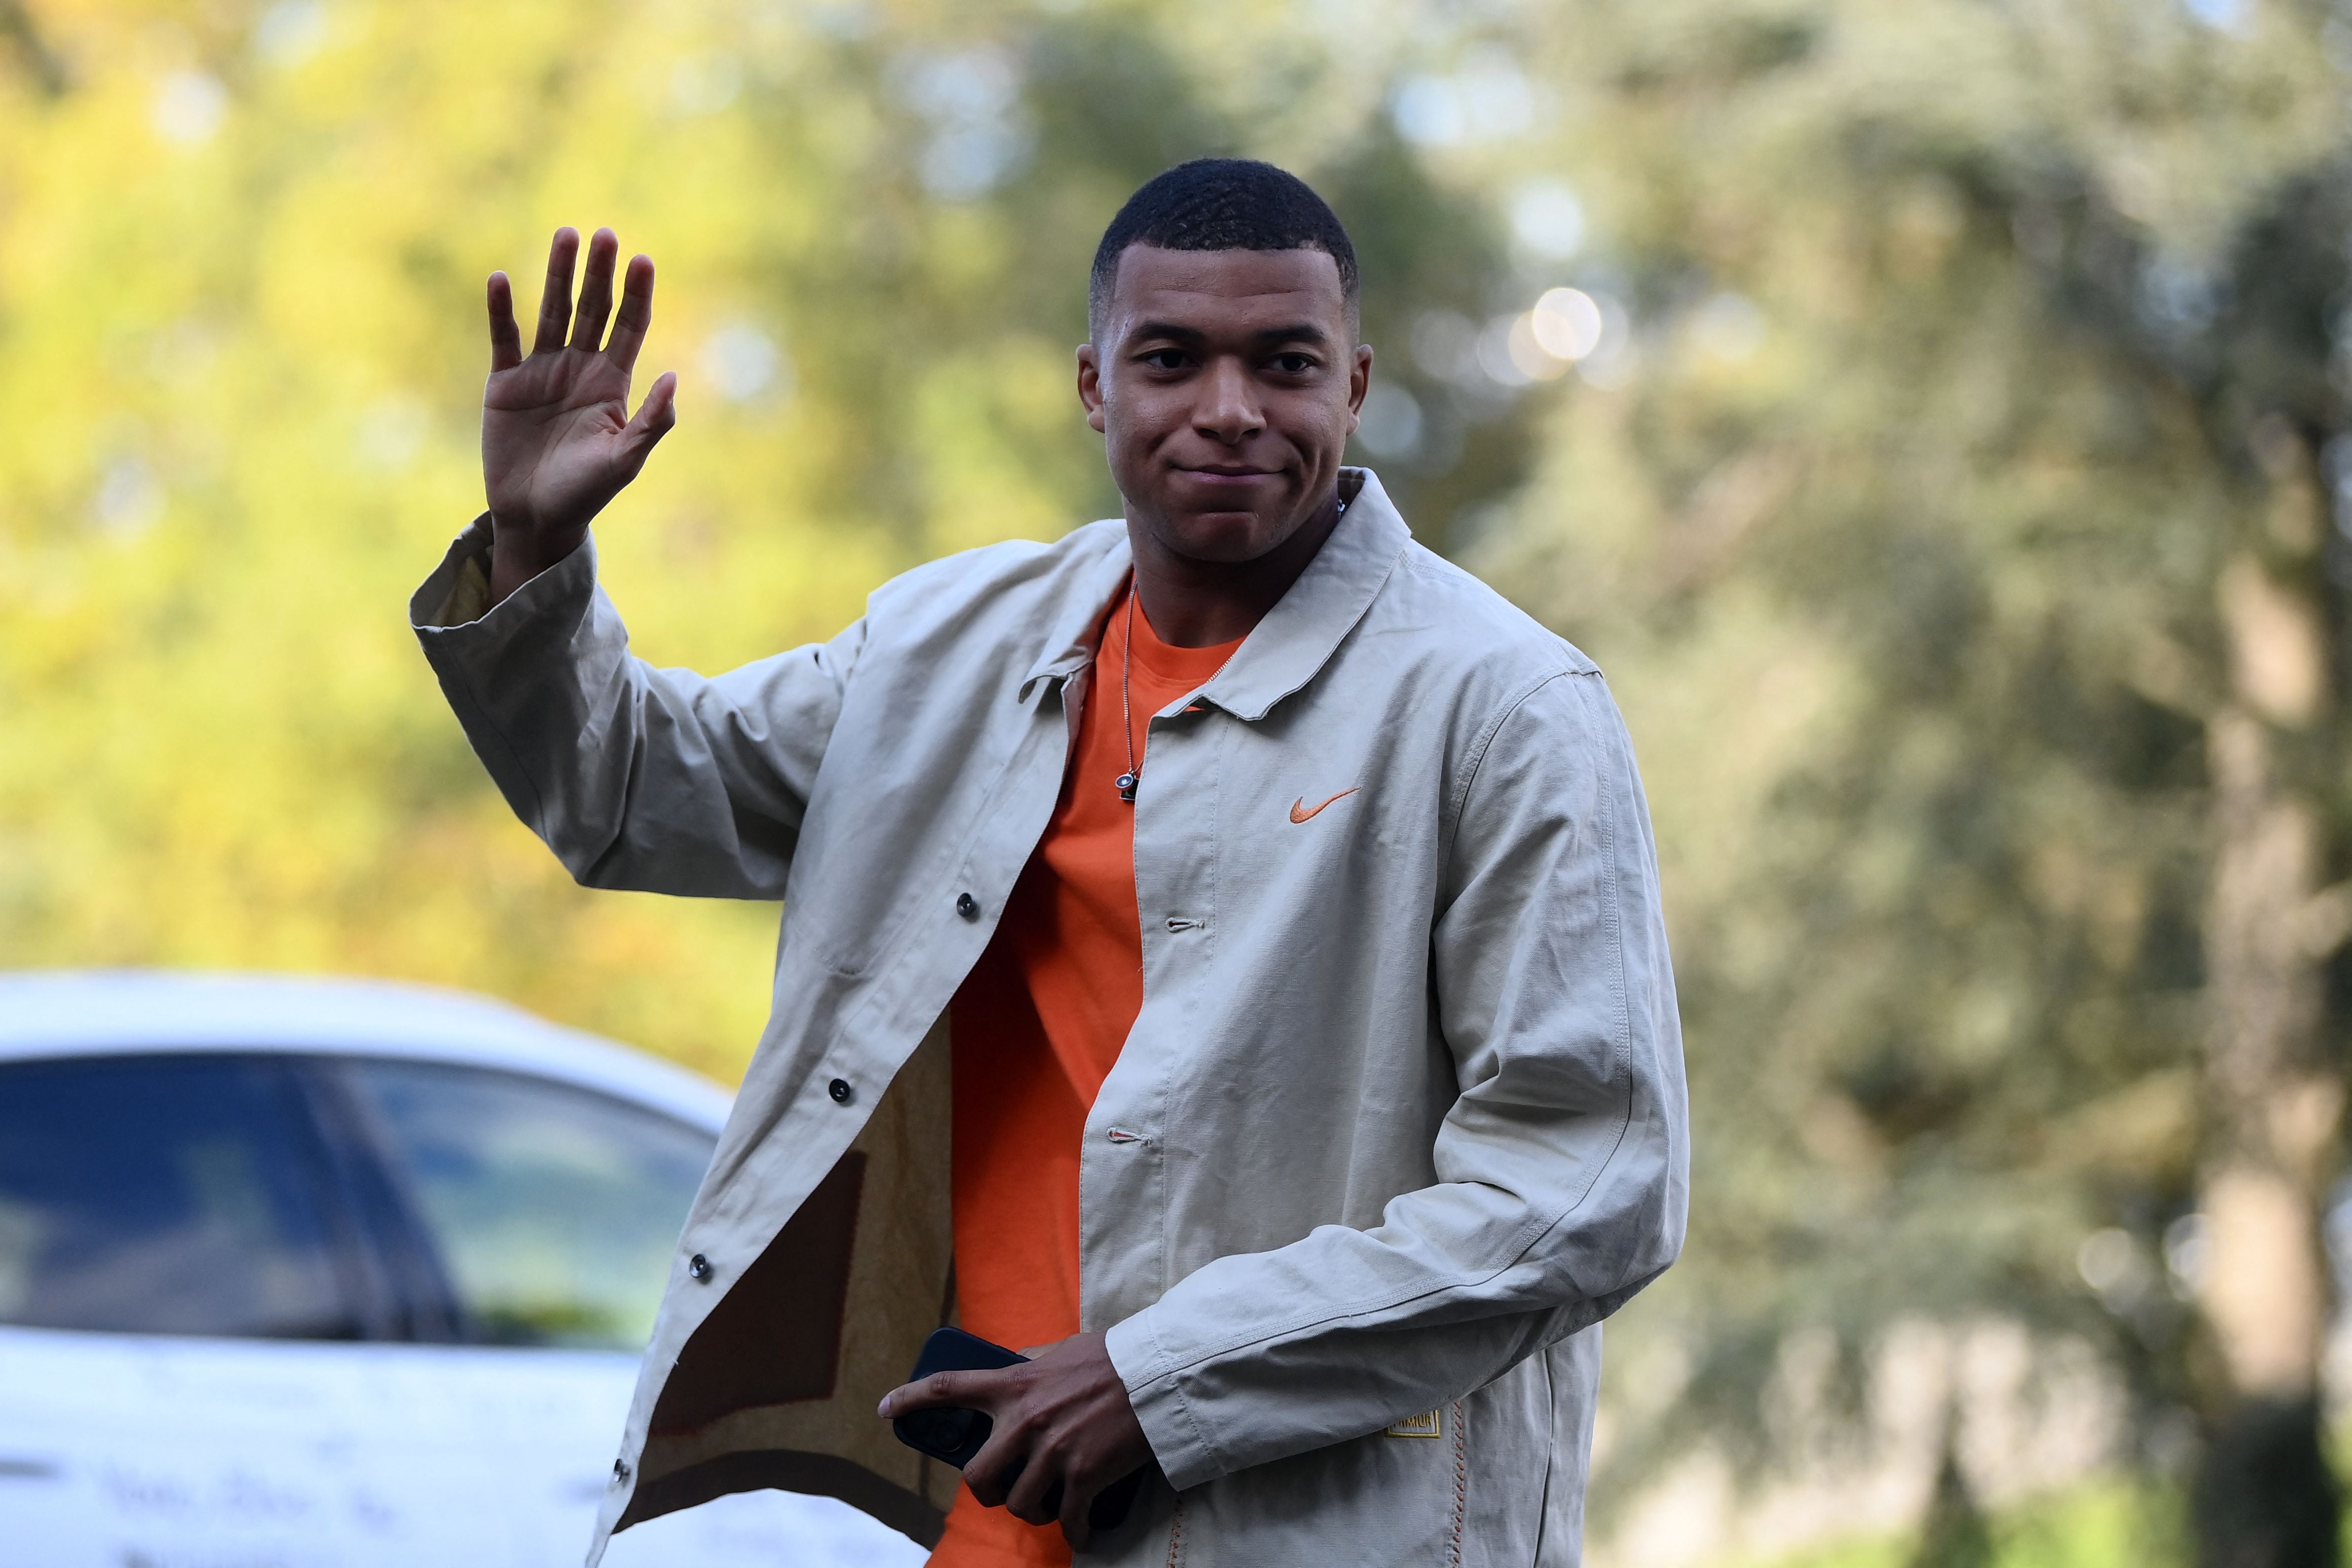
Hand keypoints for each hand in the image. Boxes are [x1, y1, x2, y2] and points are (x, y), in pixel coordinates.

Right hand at [481, 226, 677, 602]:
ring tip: (564, 235)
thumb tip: (673, 377)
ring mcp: (542, 372)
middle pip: (592, 309)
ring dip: (556, 275)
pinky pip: (504, 339)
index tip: (644, 261)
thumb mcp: (623, 460)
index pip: (629, 327)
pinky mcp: (505, 383)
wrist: (535, 517)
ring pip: (551, 312)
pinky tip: (500, 279)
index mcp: (612, 384)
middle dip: (599, 273)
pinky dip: (501, 310)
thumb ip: (651, 422)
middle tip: (604, 234)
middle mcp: (579, 368)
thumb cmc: (585, 493)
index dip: (636, 294)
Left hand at [878, 1330, 1153, 1549]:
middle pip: (976, 1476)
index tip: (887, 1410)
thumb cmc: (1112, 1358)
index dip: (911, 1400)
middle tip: (1001, 1490)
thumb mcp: (1062, 1350)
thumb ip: (1032, 1363)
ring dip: (1031, 1511)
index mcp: (1015, 1384)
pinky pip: (1066, 1521)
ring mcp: (1053, 1452)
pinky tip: (1082, 1530)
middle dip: (985, 1491)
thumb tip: (1019, 1364)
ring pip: (1018, 1503)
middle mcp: (1026, 1421)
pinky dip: (1073, 1532)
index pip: (948, 1388)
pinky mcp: (1084, 1476)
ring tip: (1050, 1505)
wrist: (1157, 1373)